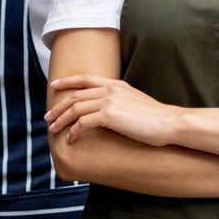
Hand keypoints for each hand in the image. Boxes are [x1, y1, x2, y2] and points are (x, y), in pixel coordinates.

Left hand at [45, 75, 182, 146]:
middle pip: (75, 95)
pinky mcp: (110, 115)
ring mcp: (109, 101)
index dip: (67, 81)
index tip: (54, 85)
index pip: (85, 78)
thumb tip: (107, 110)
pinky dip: (74, 131)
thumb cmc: (156, 118)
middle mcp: (110, 90)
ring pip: (75, 109)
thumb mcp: (135, 101)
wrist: (170, 123)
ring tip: (53, 129)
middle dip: (59, 107)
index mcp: (115, 84)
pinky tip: (71, 139)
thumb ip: (119, 100)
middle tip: (47, 116)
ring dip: (62, 120)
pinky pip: (83, 122)